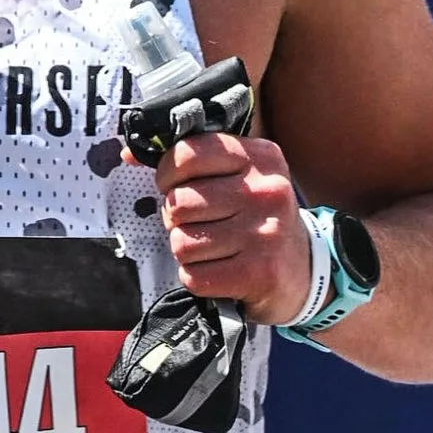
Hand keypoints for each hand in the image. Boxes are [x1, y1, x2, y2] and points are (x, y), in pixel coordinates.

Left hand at [155, 128, 311, 323]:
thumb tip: (129, 154)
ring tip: (211, 249)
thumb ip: (192, 162)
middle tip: (198, 224)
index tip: (173, 185)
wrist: (304, 272)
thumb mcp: (241, 177)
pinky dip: (197, 278)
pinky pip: (194, 275)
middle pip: (179, 202)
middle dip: (176, 219)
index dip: (167, 173)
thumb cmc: (257, 220)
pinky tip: (218, 271)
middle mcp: (265, 191)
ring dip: (187, 251)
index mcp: (260, 157)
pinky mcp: (257, 273)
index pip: (188, 153)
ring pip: (182, 242)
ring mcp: (263, 233)